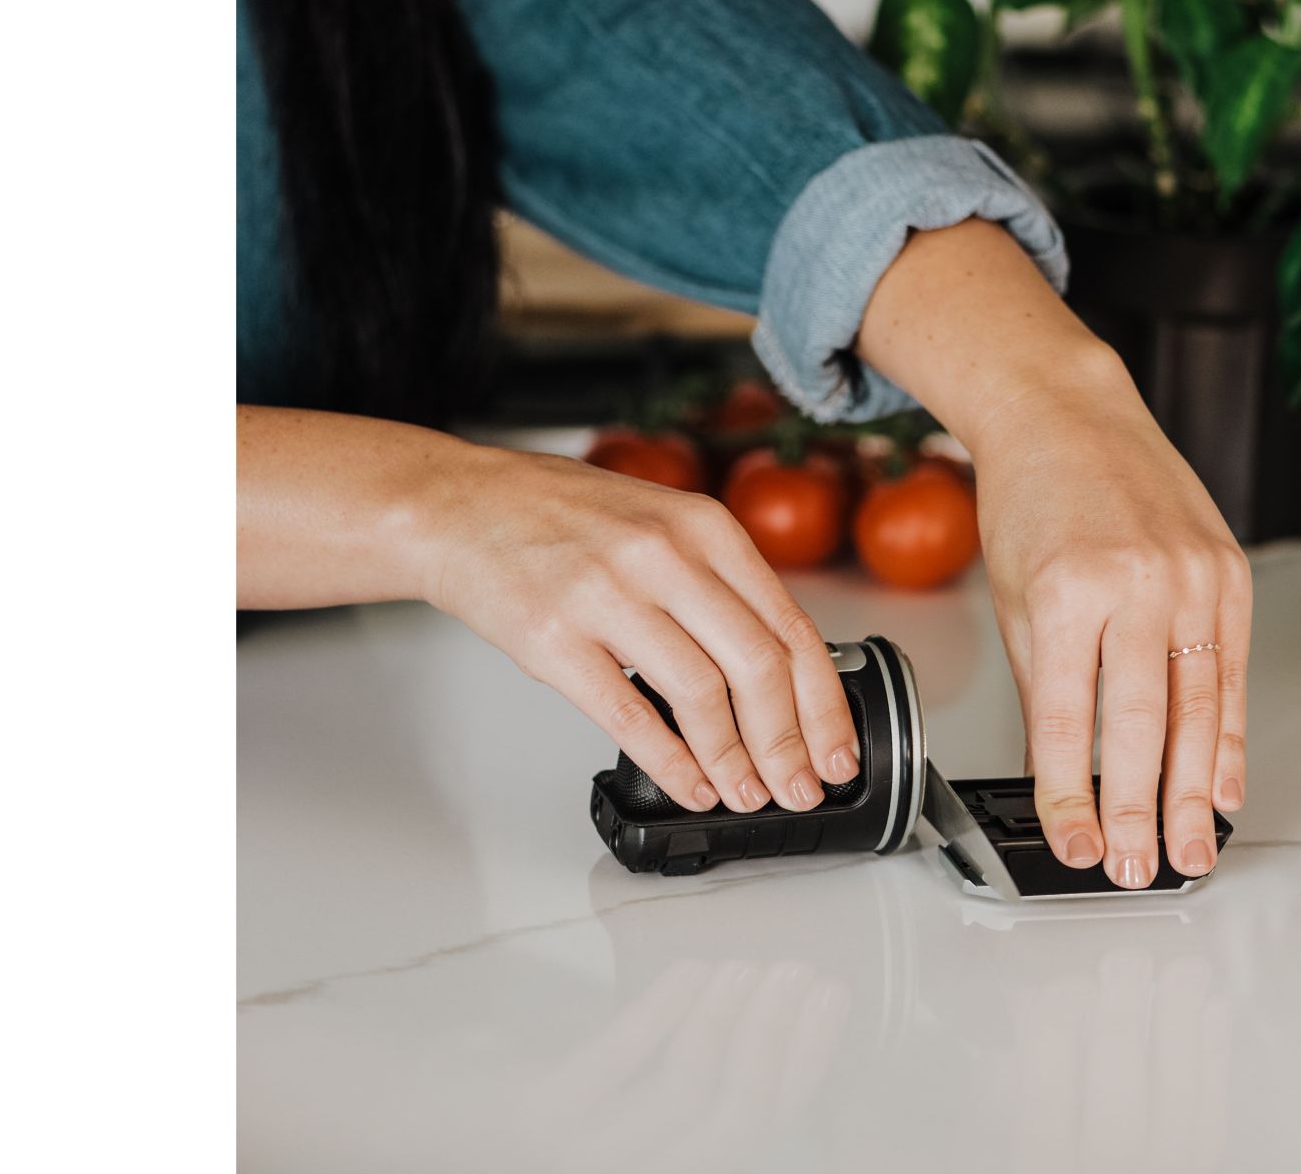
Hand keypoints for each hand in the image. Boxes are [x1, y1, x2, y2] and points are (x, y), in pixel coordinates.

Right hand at [423, 448, 859, 815]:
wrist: (462, 506)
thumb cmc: (562, 517)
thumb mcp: (663, 522)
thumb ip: (720, 584)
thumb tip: (781, 672)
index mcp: (705, 526)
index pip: (792, 627)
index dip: (824, 705)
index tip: (837, 751)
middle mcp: (665, 555)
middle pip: (758, 666)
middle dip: (790, 744)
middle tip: (801, 787)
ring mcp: (609, 595)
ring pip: (702, 695)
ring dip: (735, 761)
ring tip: (748, 794)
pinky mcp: (555, 639)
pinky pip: (629, 716)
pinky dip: (673, 764)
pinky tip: (692, 786)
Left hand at [969, 347, 1252, 888]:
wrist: (1071, 414)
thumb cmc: (1032, 500)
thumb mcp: (1012, 596)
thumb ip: (1042, 688)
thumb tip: (1058, 772)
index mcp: (1065, 591)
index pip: (1071, 718)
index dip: (1073, 794)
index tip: (1076, 845)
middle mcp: (1136, 582)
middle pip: (1144, 721)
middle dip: (1142, 808)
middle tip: (1138, 868)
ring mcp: (1191, 576)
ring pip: (1199, 706)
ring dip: (1198, 791)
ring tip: (1190, 850)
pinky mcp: (1228, 573)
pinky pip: (1231, 669)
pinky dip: (1230, 735)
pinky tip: (1227, 784)